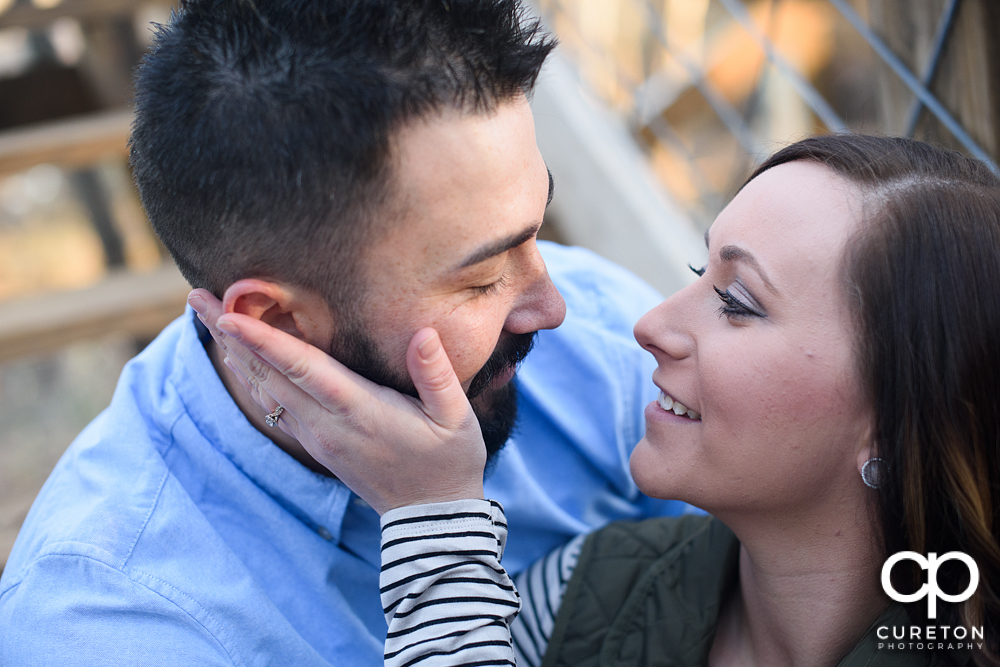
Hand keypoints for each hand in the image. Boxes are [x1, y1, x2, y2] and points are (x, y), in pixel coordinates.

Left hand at [187, 290, 485, 514]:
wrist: (431, 518)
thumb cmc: (449, 462)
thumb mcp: (456, 419)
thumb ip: (438, 376)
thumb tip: (421, 333)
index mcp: (361, 412)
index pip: (304, 372)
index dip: (265, 343)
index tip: (229, 317)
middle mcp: (328, 425)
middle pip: (269, 374)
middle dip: (231, 335)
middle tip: (197, 295)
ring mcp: (317, 436)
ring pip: (265, 389)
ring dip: (234, 352)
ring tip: (207, 315)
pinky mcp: (316, 442)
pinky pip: (274, 404)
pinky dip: (252, 375)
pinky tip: (239, 355)